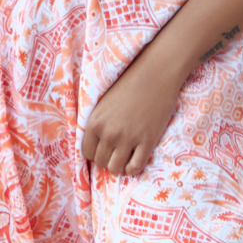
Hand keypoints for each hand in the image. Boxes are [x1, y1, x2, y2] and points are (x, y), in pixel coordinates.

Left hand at [82, 52, 181, 175]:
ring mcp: (128, 139)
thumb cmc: (129, 83)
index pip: (86, 152)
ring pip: (116, 169)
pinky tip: (137, 158)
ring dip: (120, 165)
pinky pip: (135, 167)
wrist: (156, 74)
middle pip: (100, 162)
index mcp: (95, 122)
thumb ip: (97, 122)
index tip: (104, 148)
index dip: (95, 152)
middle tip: (117, 151)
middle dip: (108, 159)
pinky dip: (134, 168)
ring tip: (126, 156)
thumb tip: (95, 144)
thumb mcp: (104, 101)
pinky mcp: (147, 141)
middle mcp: (108, 133)